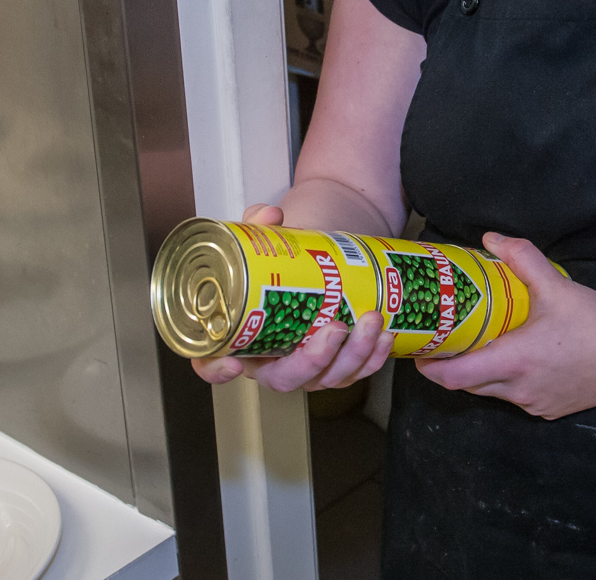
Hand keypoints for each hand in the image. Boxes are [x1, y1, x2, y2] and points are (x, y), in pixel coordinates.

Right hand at [190, 204, 395, 391]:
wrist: (315, 252)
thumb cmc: (280, 255)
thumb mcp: (263, 236)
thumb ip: (259, 225)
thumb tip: (270, 216)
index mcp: (239, 334)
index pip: (211, 364)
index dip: (216, 371)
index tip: (233, 364)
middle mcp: (270, 357)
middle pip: (284, 379)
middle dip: (314, 361)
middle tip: (334, 328)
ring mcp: (306, 365)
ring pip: (326, 378)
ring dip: (353, 356)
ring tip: (371, 321)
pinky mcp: (336, 362)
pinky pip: (354, 372)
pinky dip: (372, 359)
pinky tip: (384, 336)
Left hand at [414, 232, 595, 418]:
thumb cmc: (594, 324)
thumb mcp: (555, 286)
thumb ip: (521, 259)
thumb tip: (490, 239)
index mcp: (512, 362)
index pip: (453, 378)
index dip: (429, 367)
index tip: (417, 351)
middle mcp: (518, 389)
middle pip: (467, 386)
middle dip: (451, 367)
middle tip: (444, 341)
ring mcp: (534, 404)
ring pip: (491, 393)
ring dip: (480, 374)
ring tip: (477, 345)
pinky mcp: (549, 410)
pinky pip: (516, 398)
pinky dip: (507, 382)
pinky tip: (516, 359)